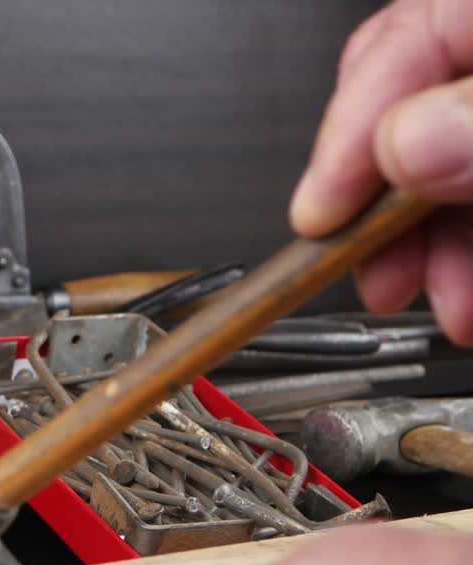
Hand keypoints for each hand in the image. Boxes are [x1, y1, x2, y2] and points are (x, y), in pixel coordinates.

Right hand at [289, 0, 472, 343]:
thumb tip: (405, 143)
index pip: (396, 46)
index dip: (345, 141)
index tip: (319, 220)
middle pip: (414, 119)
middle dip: (391, 215)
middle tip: (380, 279)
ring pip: (451, 168)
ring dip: (434, 248)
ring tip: (446, 305)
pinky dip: (470, 243)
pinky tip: (467, 287)